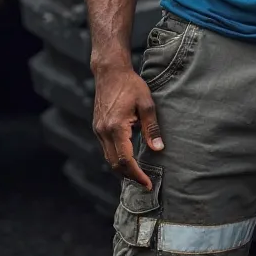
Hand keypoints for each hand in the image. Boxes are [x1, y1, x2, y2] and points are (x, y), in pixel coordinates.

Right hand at [92, 65, 163, 189]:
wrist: (110, 72)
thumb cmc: (131, 85)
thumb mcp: (146, 104)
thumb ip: (152, 128)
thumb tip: (158, 149)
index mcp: (116, 127)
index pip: (125, 160)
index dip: (137, 175)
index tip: (148, 184)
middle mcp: (103, 132)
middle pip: (114, 164)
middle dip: (130, 176)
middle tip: (145, 183)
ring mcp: (98, 130)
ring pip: (108, 158)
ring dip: (122, 169)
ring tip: (138, 174)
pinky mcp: (97, 127)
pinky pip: (106, 149)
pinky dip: (117, 158)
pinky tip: (128, 159)